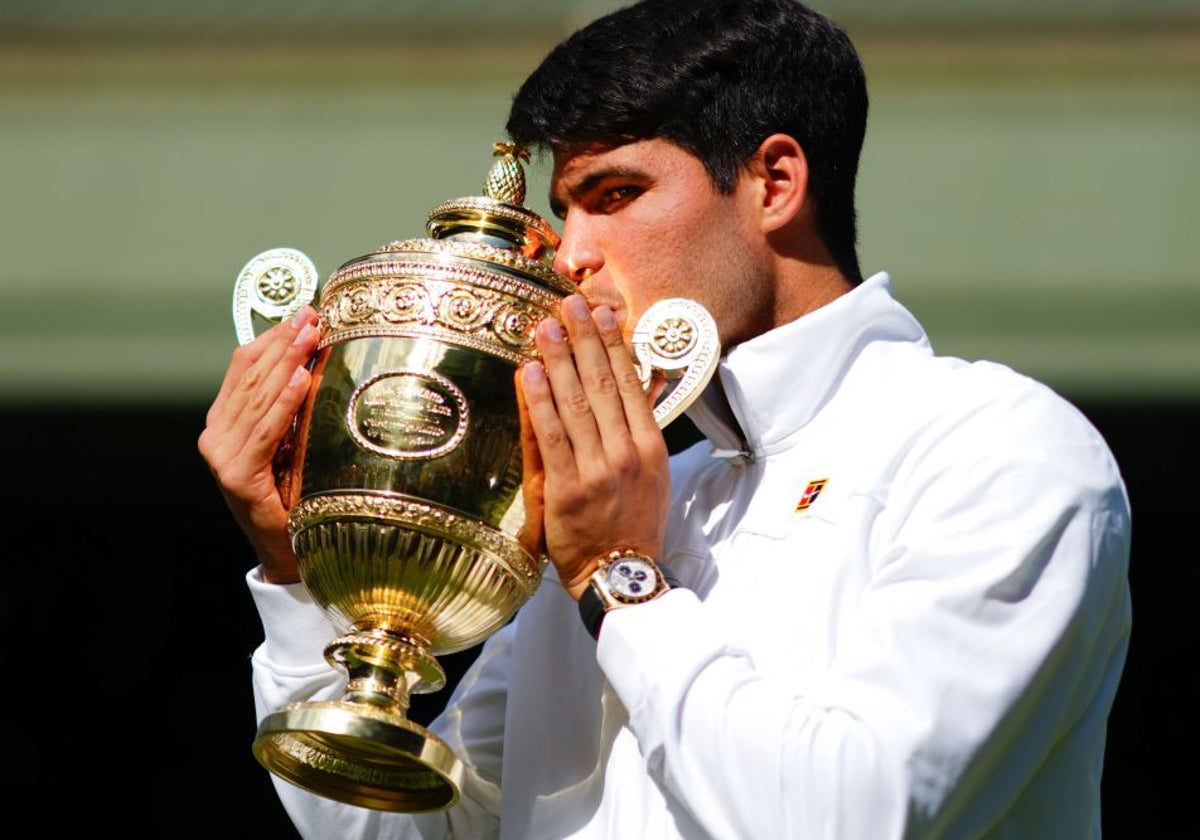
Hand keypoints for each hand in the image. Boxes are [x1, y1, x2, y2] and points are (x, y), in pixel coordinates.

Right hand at [198, 307, 320, 582]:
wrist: (288, 552)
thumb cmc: (295, 497)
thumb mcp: (291, 445)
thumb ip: (290, 410)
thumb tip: (316, 361)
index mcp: (224, 424)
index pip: (244, 368)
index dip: (271, 337)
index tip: (302, 311)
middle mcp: (215, 437)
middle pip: (250, 377)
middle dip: (283, 342)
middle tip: (311, 313)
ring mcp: (223, 457)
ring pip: (257, 398)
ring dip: (287, 362)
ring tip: (309, 335)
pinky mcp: (238, 477)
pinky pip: (265, 432)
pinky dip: (283, 404)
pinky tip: (300, 381)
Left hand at [516, 294, 670, 600]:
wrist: (621, 571)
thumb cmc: (634, 522)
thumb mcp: (654, 474)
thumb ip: (643, 427)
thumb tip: (645, 382)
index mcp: (649, 446)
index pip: (630, 384)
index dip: (615, 345)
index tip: (603, 314)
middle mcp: (626, 452)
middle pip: (603, 384)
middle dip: (584, 340)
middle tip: (570, 304)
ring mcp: (598, 469)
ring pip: (577, 403)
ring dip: (559, 360)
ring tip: (545, 327)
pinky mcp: (568, 487)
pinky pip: (551, 435)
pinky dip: (540, 401)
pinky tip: (529, 373)